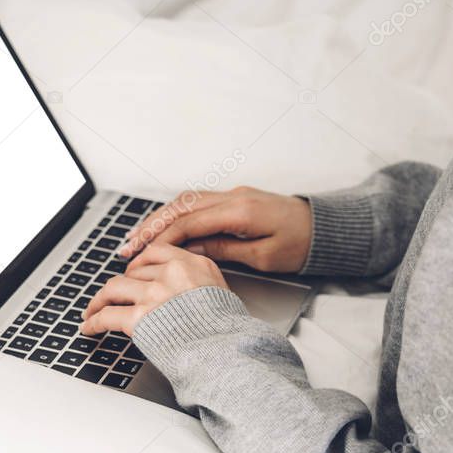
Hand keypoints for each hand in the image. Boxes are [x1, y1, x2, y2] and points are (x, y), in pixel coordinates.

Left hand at [81, 243, 227, 335]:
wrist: (226, 354)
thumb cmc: (227, 334)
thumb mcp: (221, 295)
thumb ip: (199, 285)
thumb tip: (184, 290)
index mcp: (194, 264)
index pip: (156, 252)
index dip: (139, 263)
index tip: (132, 270)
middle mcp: (172, 273)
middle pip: (133, 271)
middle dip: (122, 285)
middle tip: (114, 296)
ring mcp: (154, 294)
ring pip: (113, 288)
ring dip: (100, 300)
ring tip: (93, 309)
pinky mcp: (139, 317)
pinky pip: (106, 315)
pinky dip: (93, 322)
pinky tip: (89, 327)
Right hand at [119, 187, 312, 272]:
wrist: (325, 228)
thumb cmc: (301, 245)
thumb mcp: (262, 257)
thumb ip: (222, 250)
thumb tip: (187, 252)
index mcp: (240, 211)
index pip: (189, 222)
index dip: (160, 238)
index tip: (140, 254)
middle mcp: (233, 197)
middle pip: (180, 207)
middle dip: (149, 227)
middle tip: (127, 246)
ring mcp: (233, 195)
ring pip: (184, 202)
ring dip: (158, 220)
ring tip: (136, 239)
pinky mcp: (234, 199)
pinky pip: (196, 203)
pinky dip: (175, 216)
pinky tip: (162, 229)